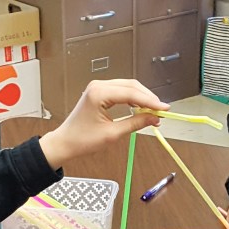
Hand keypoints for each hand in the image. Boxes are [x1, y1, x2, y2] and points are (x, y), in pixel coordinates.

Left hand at [38, 80, 168, 168]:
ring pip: (128, 87)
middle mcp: (99, 86)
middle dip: (148, 98)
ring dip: (142, 97)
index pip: (132, 93)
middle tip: (161, 111)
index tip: (164, 109)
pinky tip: (141, 108)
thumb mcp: (112, 134)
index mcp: (99, 93)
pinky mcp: (100, 92)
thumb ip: (135, 123)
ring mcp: (98, 87)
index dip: (150, 101)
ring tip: (154, 111)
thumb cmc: (82, 140)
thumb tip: (153, 118)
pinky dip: (133, 98)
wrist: (65, 143)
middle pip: (132, 86)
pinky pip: (121, 91)